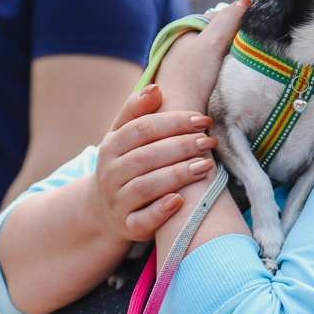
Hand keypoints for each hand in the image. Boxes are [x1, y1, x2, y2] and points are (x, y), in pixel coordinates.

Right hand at [95, 88, 218, 240]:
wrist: (104, 209)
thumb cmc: (125, 164)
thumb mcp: (123, 136)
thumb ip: (137, 111)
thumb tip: (157, 88)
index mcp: (111, 146)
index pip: (141, 128)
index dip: (174, 122)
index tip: (202, 120)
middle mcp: (110, 173)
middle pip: (146, 156)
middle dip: (181, 147)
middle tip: (209, 142)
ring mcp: (118, 201)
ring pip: (146, 187)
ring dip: (178, 175)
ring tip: (206, 166)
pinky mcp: (128, 226)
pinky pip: (142, 221)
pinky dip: (161, 211)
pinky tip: (180, 200)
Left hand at [153, 0, 249, 113]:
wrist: (180, 118)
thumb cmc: (192, 79)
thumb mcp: (211, 43)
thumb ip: (228, 19)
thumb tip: (245, 3)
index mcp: (184, 31)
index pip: (219, 16)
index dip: (238, 21)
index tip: (254, 32)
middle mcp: (184, 46)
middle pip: (220, 36)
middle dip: (236, 40)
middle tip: (252, 50)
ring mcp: (189, 67)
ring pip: (220, 54)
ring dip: (234, 59)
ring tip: (246, 66)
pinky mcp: (195, 86)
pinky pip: (217, 72)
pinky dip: (228, 73)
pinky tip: (235, 80)